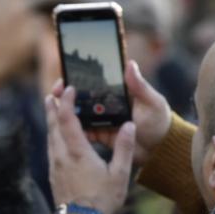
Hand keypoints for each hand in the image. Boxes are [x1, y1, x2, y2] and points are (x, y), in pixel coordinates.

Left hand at [45, 86, 134, 213]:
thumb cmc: (101, 201)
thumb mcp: (119, 175)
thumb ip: (123, 148)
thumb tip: (129, 125)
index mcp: (77, 152)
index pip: (67, 119)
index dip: (67, 101)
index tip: (69, 87)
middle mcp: (61, 155)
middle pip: (52, 123)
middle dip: (53, 104)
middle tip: (55, 90)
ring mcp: (55, 165)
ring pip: (50, 135)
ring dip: (51, 118)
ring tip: (53, 106)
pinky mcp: (54, 174)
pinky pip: (51, 148)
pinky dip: (53, 134)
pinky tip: (58, 135)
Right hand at [51, 61, 170, 166]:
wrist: (160, 150)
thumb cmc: (160, 121)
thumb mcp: (152, 102)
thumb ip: (140, 86)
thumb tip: (130, 64)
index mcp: (117, 92)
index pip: (94, 81)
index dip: (78, 77)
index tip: (66, 76)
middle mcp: (107, 104)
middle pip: (82, 97)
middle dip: (66, 95)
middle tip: (54, 93)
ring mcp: (102, 120)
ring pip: (80, 115)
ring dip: (67, 113)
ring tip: (54, 110)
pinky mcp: (101, 136)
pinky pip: (84, 133)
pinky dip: (75, 132)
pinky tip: (65, 130)